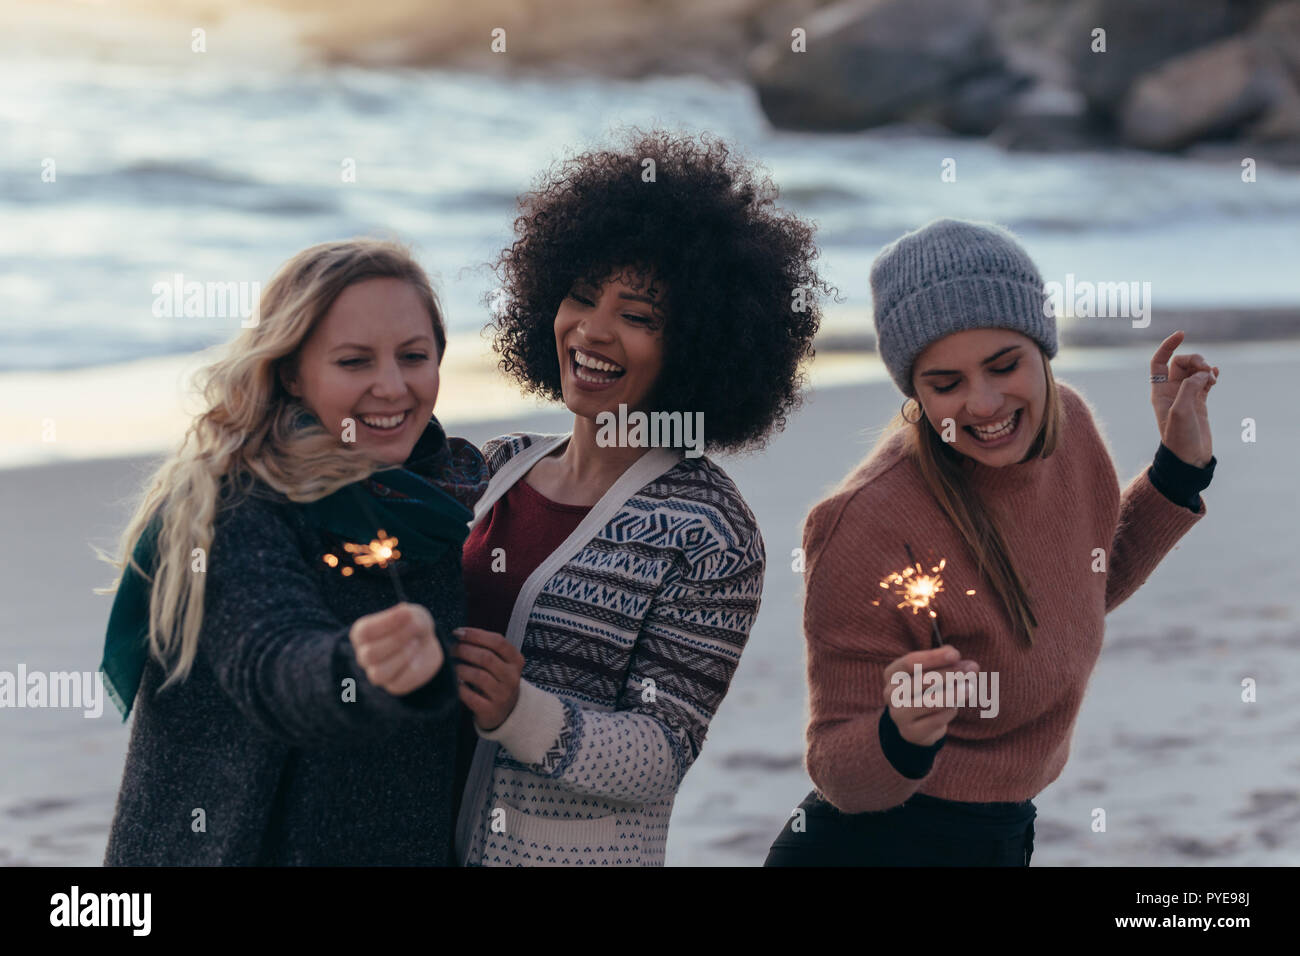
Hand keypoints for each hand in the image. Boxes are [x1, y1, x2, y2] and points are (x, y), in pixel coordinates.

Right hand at [348, 602, 444, 695]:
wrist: (427, 644)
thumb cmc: (413, 625)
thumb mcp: (413, 614)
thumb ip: (408, 615)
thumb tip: (405, 614)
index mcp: (362, 634)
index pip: (365, 632)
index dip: (387, 622)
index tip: (406, 612)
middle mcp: (364, 655)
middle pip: (370, 654)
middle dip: (396, 640)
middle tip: (414, 630)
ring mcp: (376, 673)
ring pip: (379, 673)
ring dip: (401, 656)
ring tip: (415, 643)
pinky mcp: (394, 685)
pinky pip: (399, 683)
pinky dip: (413, 669)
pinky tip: (418, 657)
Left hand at [452, 627, 523, 731]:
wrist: (506, 712)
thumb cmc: (496, 680)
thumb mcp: (500, 663)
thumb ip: (486, 648)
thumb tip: (459, 634)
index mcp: (516, 661)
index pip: (498, 642)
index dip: (475, 635)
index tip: (458, 632)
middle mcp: (512, 677)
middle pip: (486, 657)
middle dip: (464, 650)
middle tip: (451, 649)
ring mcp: (503, 695)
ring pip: (478, 676)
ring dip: (460, 668)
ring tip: (451, 666)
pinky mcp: (491, 711)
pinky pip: (470, 695)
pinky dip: (459, 687)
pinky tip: (454, 683)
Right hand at [883, 645, 978, 746]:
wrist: (915, 723)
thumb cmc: (926, 691)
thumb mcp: (931, 674)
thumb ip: (948, 665)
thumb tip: (970, 665)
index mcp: (892, 674)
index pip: (910, 662)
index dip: (933, 658)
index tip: (956, 654)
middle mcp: (890, 693)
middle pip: (922, 681)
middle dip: (950, 673)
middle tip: (972, 668)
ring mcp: (898, 714)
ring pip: (930, 702)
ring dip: (954, 694)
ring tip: (970, 688)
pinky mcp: (910, 732)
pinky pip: (936, 720)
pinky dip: (950, 711)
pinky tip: (955, 707)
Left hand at [1150, 330, 1217, 467]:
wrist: (1190, 459)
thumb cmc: (1180, 438)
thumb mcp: (1181, 412)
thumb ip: (1189, 388)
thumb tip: (1201, 373)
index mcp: (1159, 392)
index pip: (1159, 362)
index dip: (1168, 346)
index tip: (1182, 334)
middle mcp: (1170, 392)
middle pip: (1180, 363)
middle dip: (1194, 360)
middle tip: (1205, 370)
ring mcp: (1186, 396)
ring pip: (1194, 371)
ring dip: (1204, 368)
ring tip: (1212, 378)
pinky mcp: (1200, 402)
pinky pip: (1205, 381)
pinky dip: (1210, 375)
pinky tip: (1216, 376)